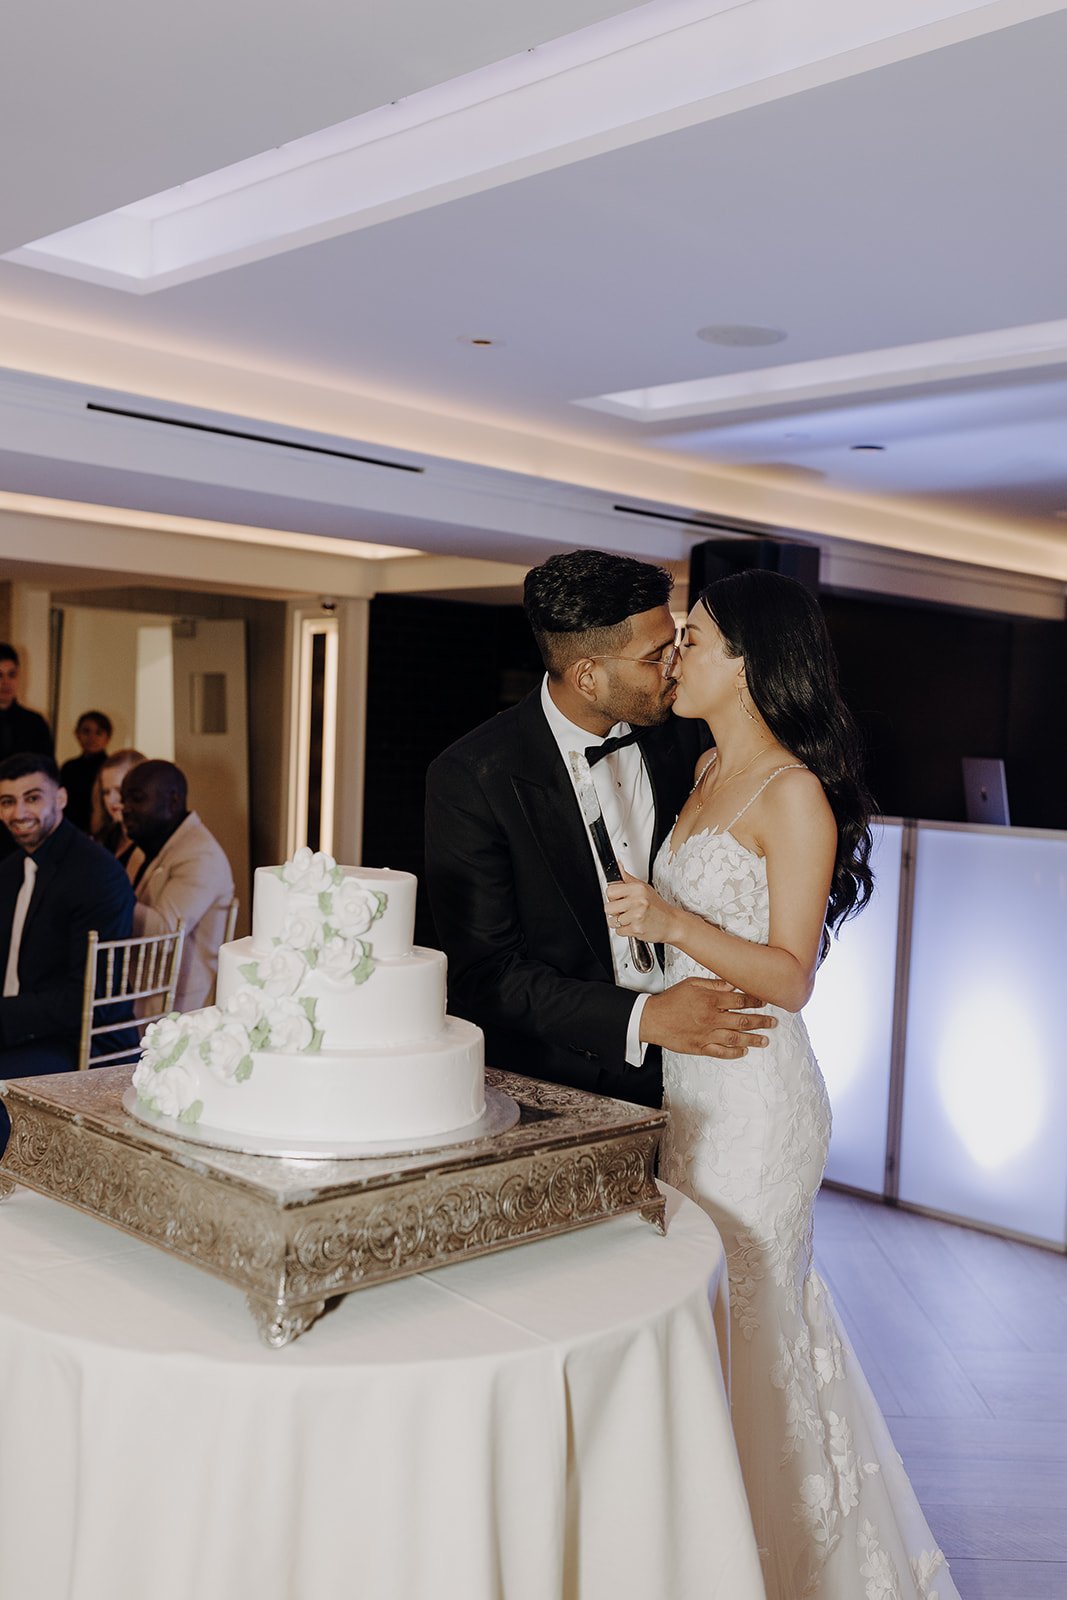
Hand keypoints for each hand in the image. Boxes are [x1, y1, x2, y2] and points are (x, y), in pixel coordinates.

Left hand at [605, 868, 678, 944]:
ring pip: (612, 921)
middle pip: (608, 908)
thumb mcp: (644, 887)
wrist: (671, 923)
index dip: (613, 897)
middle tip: (625, 910)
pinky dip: (625, 930)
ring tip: (631, 918)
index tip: (619, 899)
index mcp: (637, 889)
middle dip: (614, 911)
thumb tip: (617, 864)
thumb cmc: (658, 906)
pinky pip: (619, 931)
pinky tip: (634, 925)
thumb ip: (627, 878)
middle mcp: (637, 901)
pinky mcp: (636, 929)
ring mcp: (637, 916)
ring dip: (619, 922)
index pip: (610, 890)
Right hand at [640, 978, 775, 1058]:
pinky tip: (743, 1051)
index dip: (755, 1001)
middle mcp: (711, 1018)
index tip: (764, 1002)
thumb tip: (733, 983)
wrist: (652, 1019)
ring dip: (753, 1039)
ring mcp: (706, 1034)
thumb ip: (714, 984)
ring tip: (765, 1040)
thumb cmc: (670, 1000)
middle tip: (773, 1022)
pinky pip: (721, 1052)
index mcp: (710, 1000)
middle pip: (742, 1021)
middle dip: (761, 1022)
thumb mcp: (692, 984)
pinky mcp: (700, 1047)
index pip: (739, 1001)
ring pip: (736, 1038)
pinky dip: (734, 1053)